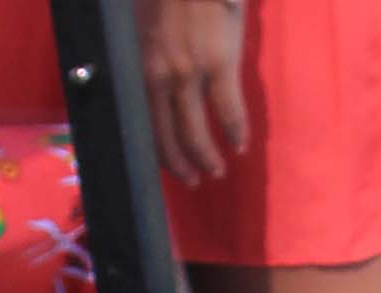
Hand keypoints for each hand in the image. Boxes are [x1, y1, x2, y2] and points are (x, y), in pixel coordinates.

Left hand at [137, 0, 246, 185]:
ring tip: (217, 170)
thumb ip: (148, 56)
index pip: (143, 120)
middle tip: (194, 180)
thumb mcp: (146, 25)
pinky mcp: (220, 65)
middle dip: (181, 164)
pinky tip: (240, 146)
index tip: (168, 167)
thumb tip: (154, 86)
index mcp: (141, 63)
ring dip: (207, 157)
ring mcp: (190, 72)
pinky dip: (236, 133)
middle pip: (167, 136)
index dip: (156, 150)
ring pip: (196, 132)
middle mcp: (160, 73)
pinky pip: (229, 112)